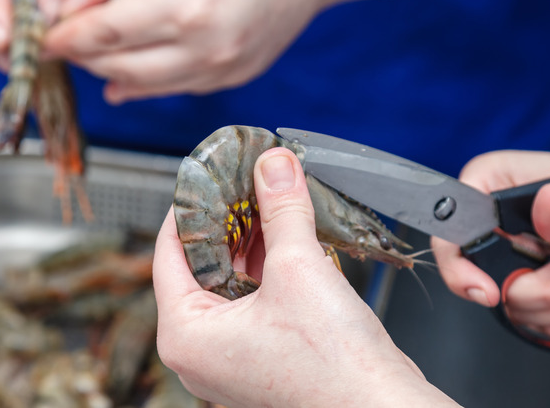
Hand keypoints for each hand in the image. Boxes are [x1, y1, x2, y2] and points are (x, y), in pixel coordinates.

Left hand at [44, 0, 330, 102]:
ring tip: (92, 52)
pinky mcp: (233, 78)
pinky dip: (144, 83)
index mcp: (187, 8)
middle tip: (63, 38)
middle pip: (118, 67)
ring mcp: (223, 70)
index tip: (43, 34)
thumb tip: (65, 6)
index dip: (65, 36)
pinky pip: (175, 89)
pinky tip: (126, 73)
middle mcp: (207, 50)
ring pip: (144, 86)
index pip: (103, 34)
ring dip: (109, 70)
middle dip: (82, 55)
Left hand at [153, 147, 456, 406]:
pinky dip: (269, 266)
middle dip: (230, 220)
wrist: (380, 407)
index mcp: (186, 335)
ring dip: (254, 240)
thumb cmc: (333, 368)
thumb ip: (282, 209)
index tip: (210, 177)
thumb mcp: (298, 268)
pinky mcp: (263, 353)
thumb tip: (272, 166)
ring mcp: (233, 355)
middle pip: (202, 264)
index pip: (169, 251)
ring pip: (231, 280)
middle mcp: (202, 351)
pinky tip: (290, 237)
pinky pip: (254, 298)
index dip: (191, 207)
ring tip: (273, 201)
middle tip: (247, 182)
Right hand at [433, 150, 549, 338]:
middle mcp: (488, 226)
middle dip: (546, 286)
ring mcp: (505, 263)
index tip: (490, 292)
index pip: (450, 236)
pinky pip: (541, 323)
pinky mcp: (526, 292)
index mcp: (487, 187)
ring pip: (518, 308)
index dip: (461, 269)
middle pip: (487, 281)